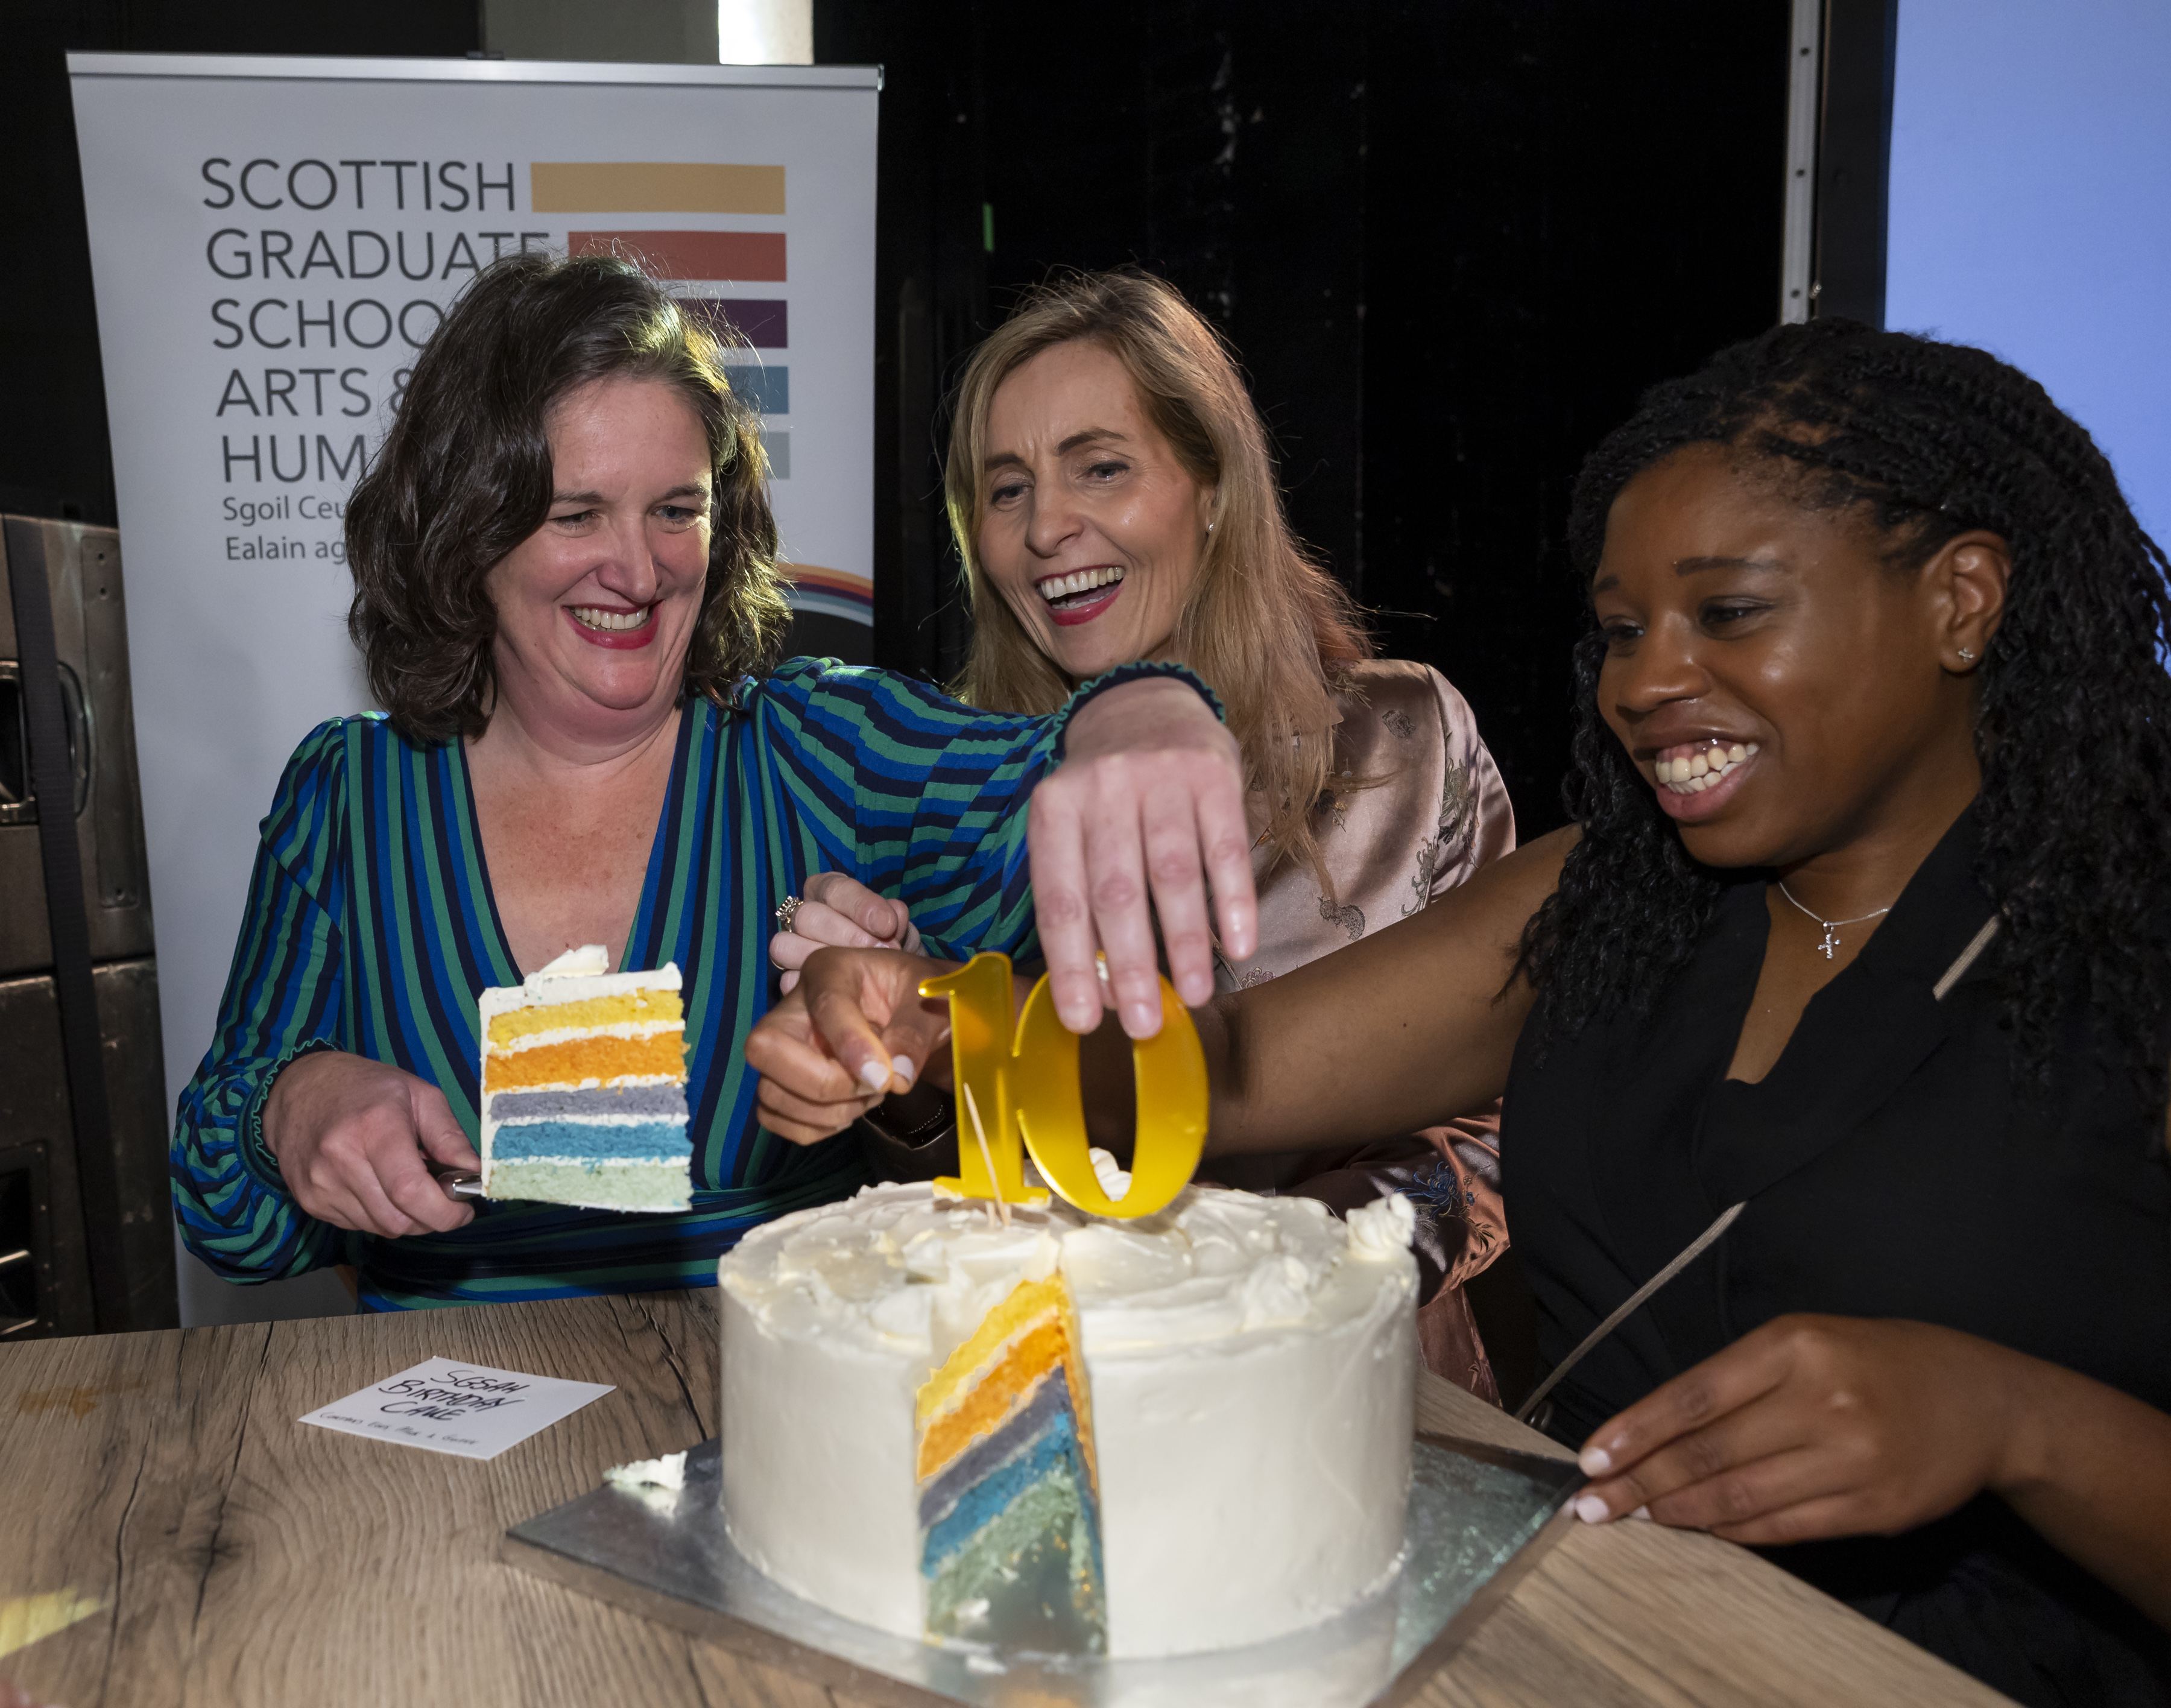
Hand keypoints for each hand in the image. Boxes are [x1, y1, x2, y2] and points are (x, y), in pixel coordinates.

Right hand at [261, 1050, 480, 1236]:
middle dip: (431, 1217)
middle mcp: (340, 1159)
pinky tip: (380, 1186)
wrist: (300, 1088)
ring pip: (380, 1228)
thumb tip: (476, 1174)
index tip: (464, 1210)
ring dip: (406, 1217)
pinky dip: (380, 1215)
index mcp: (374, 1126)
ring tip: (409, 1185)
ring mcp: (320, 1184)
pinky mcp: (310, 1200)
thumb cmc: (367, 1088)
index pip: (410, 1190)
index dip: (444, 1211)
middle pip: (397, 1219)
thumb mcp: (420, 1095)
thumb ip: (450, 1137)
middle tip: (442, 1197)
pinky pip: (358, 1225)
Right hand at [746, 947, 957, 1144]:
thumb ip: (915, 1034)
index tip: (883, 1077)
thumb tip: (898, 1077)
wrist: (915, 1016)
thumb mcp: (930, 1002)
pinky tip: (850, 1110)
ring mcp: (782, 1047)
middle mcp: (794, 1006)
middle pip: (765, 1049)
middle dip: (822, 1083)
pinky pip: (774, 1118)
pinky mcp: (782, 1081)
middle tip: (874, 1086)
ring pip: (769, 1092)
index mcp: (831, 970)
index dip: (849, 1043)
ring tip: (870, 1094)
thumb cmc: (918, 999)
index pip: (824, 1004)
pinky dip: (814, 1127)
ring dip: (826, 1111)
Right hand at [770, 871, 921, 993]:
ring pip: (784, 945)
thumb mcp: (900, 930)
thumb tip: (894, 913)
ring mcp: (790, 947)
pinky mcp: (787, 980)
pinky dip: (812, 987)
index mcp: (830, 893)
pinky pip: (786, 981)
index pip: (834, 888)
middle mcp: (805, 916)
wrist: (890, 980)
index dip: (860, 904)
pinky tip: (840, 993)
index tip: (887, 924)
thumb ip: (896, 920)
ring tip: (860, 975)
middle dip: (846, 936)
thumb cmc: (890, 945)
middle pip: (807, 916)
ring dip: (822, 960)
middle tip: (878, 953)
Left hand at [1035, 676, 1254, 1038]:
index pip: (1060, 899)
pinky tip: (1240, 947)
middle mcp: (1101, 789)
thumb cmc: (1105, 794)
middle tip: (1144, 1024)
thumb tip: (1098, 989)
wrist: (1147, 705)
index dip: (1070, 964)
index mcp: (1054, 809)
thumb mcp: (1074, 827)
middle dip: (1131, 966)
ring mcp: (1158, 777)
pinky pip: (1225, 848)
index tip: (1083, 1021)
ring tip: (1195, 995)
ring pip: (1172, 874)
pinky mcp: (1213, 773)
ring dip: (1186, 943)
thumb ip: (1081, 896)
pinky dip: (1233, 902)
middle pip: (1116, 892)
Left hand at [1571, 1314, 2027, 1545]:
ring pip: (1741, 1496)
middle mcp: (1822, 1400)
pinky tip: (1699, 1530)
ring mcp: (1852, 1459)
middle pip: (1708, 1452)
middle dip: (1640, 1483)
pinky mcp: (1876, 1510)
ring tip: (1634, 1519)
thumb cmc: (1879, 1362)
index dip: (1635, 1432)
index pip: (1693, 1395)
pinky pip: (1786, 1528)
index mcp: (1795, 1346)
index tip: (1590, 1460)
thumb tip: (1656, 1432)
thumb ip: (1739, 1380)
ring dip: (1677, 1513)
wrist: (1986, 1402)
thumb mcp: (1808, 1341)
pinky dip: (1734, 1532)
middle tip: (1590, 1505)